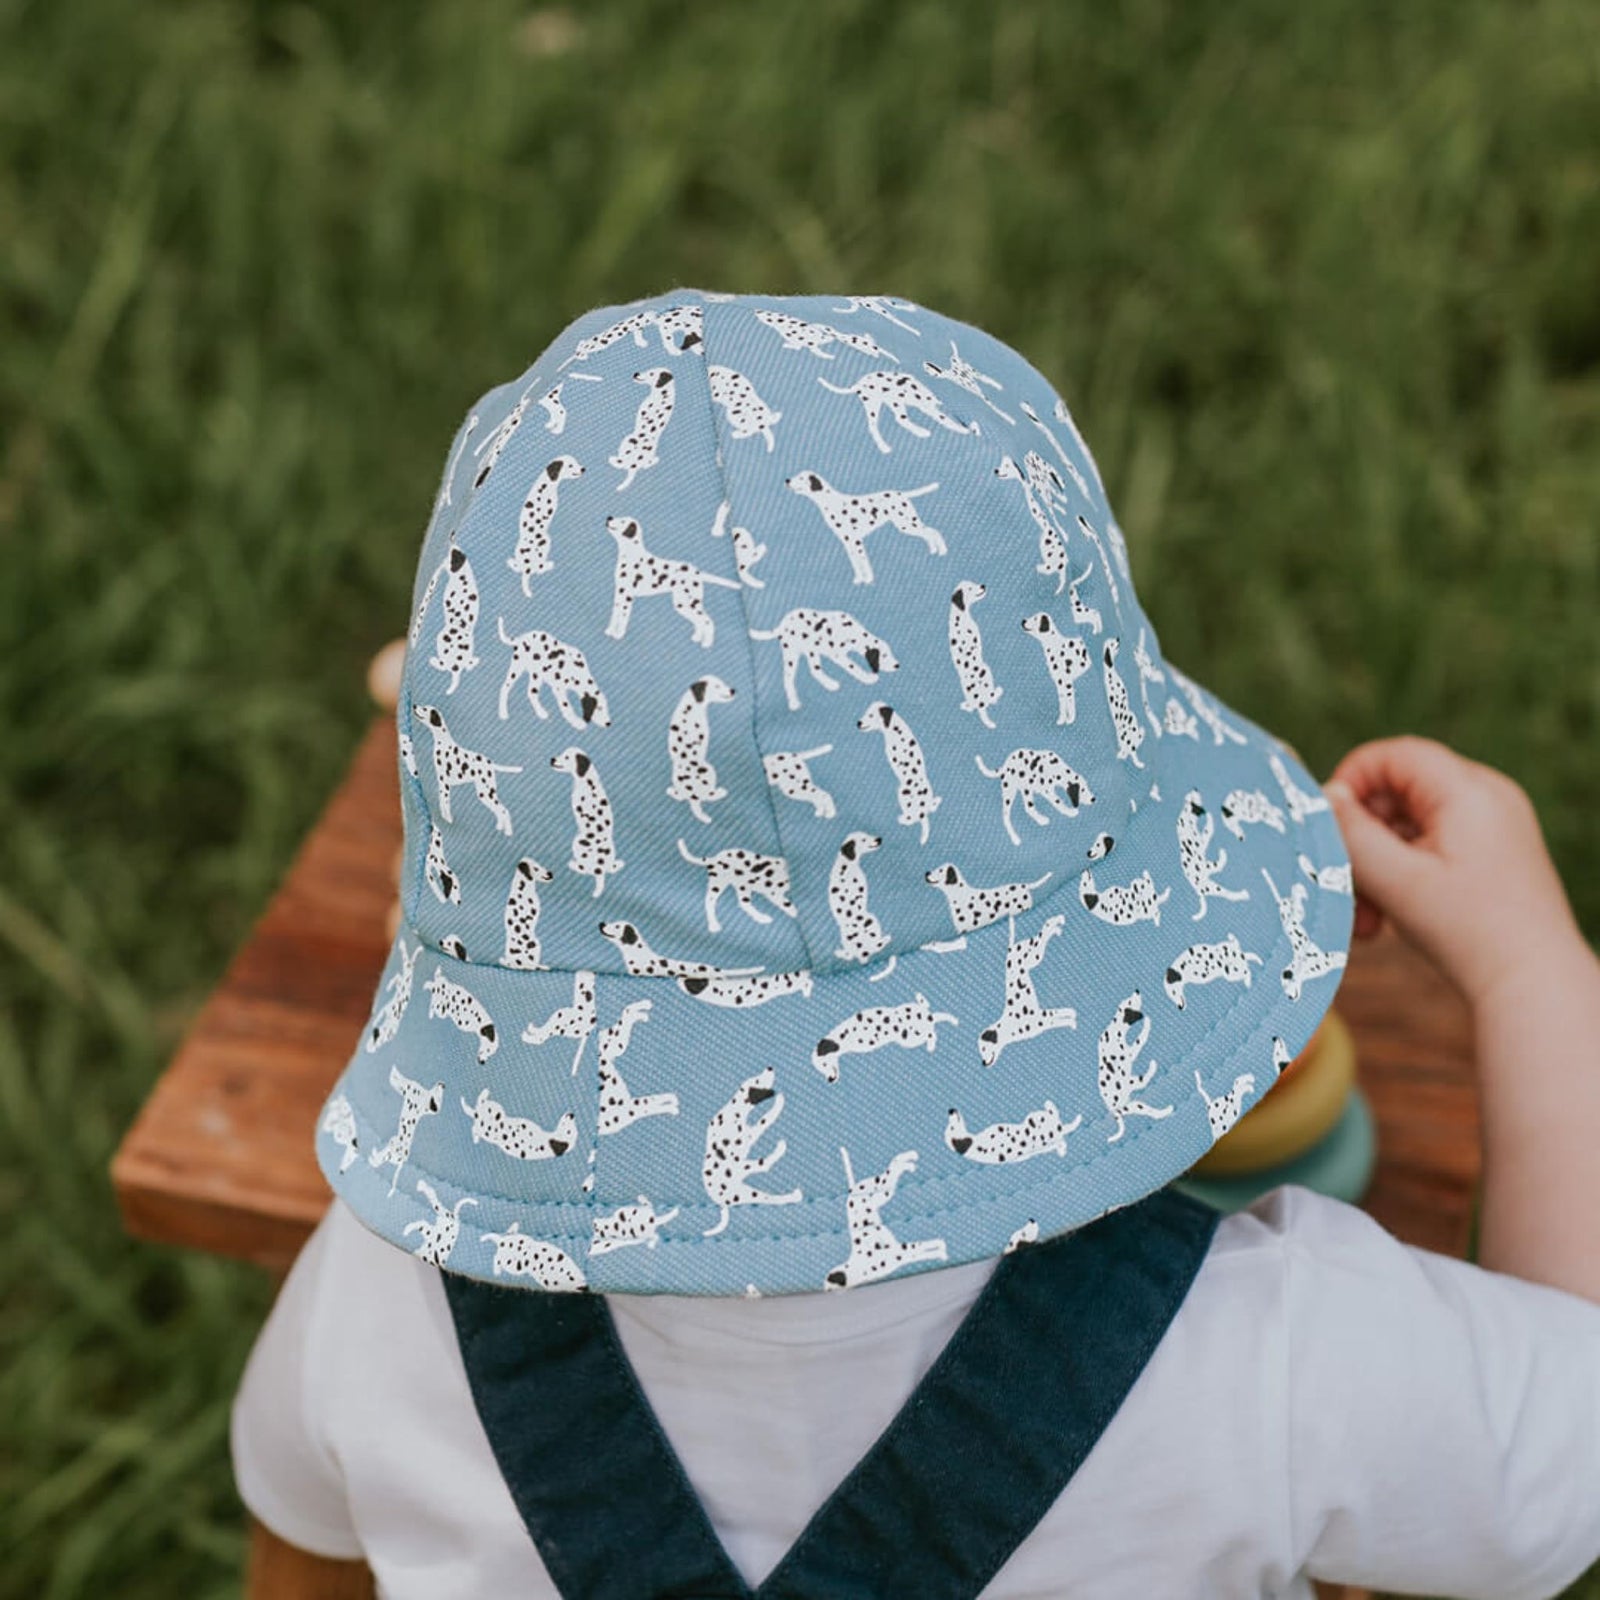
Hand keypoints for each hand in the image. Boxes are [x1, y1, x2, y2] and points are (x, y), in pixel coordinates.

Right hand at [1323, 735, 1580, 1008]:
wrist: (1533, 985)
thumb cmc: (1467, 931)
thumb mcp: (1395, 880)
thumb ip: (1352, 833)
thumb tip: (1324, 795)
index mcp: (1470, 792)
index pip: (1395, 755)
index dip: (1351, 780)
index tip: (1326, 826)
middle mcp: (1488, 798)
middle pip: (1398, 794)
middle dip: (1361, 840)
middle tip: (1343, 886)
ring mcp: (1493, 827)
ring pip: (1409, 827)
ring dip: (1376, 867)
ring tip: (1366, 920)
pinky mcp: (1492, 855)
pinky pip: (1429, 847)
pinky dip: (1401, 876)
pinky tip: (1387, 921)